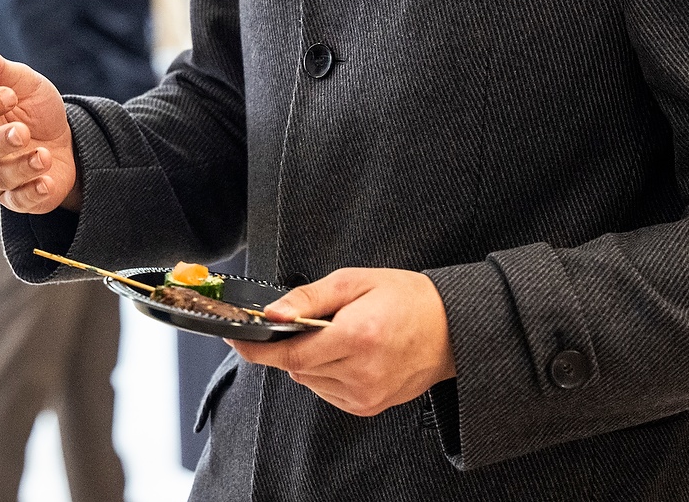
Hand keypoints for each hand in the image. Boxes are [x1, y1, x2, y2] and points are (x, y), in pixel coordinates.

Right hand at [0, 43, 77, 213]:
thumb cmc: (34, 109)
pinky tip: (47, 180)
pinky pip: (18, 200)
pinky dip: (33, 191)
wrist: (68, 141)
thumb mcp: (20, 81)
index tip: (10, 94)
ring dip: (23, 166)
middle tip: (23, 132)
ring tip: (45, 155)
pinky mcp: (16, 198)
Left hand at [227, 268, 456, 416]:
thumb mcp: (354, 281)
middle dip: (289, 343)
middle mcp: (361, 373)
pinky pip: (325, 390)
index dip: (256, 346)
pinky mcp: (367, 407)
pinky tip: (346, 354)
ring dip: (308, 358)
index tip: (235, 336)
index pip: (289, 352)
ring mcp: (365, 395)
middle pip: (294, 366)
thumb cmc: (406, 299)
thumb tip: (272, 313)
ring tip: (339, 336)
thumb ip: (308, 298)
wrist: (453, 330)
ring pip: (307, 379)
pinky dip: (324, 372)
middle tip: (308, 320)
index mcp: (357, 337)